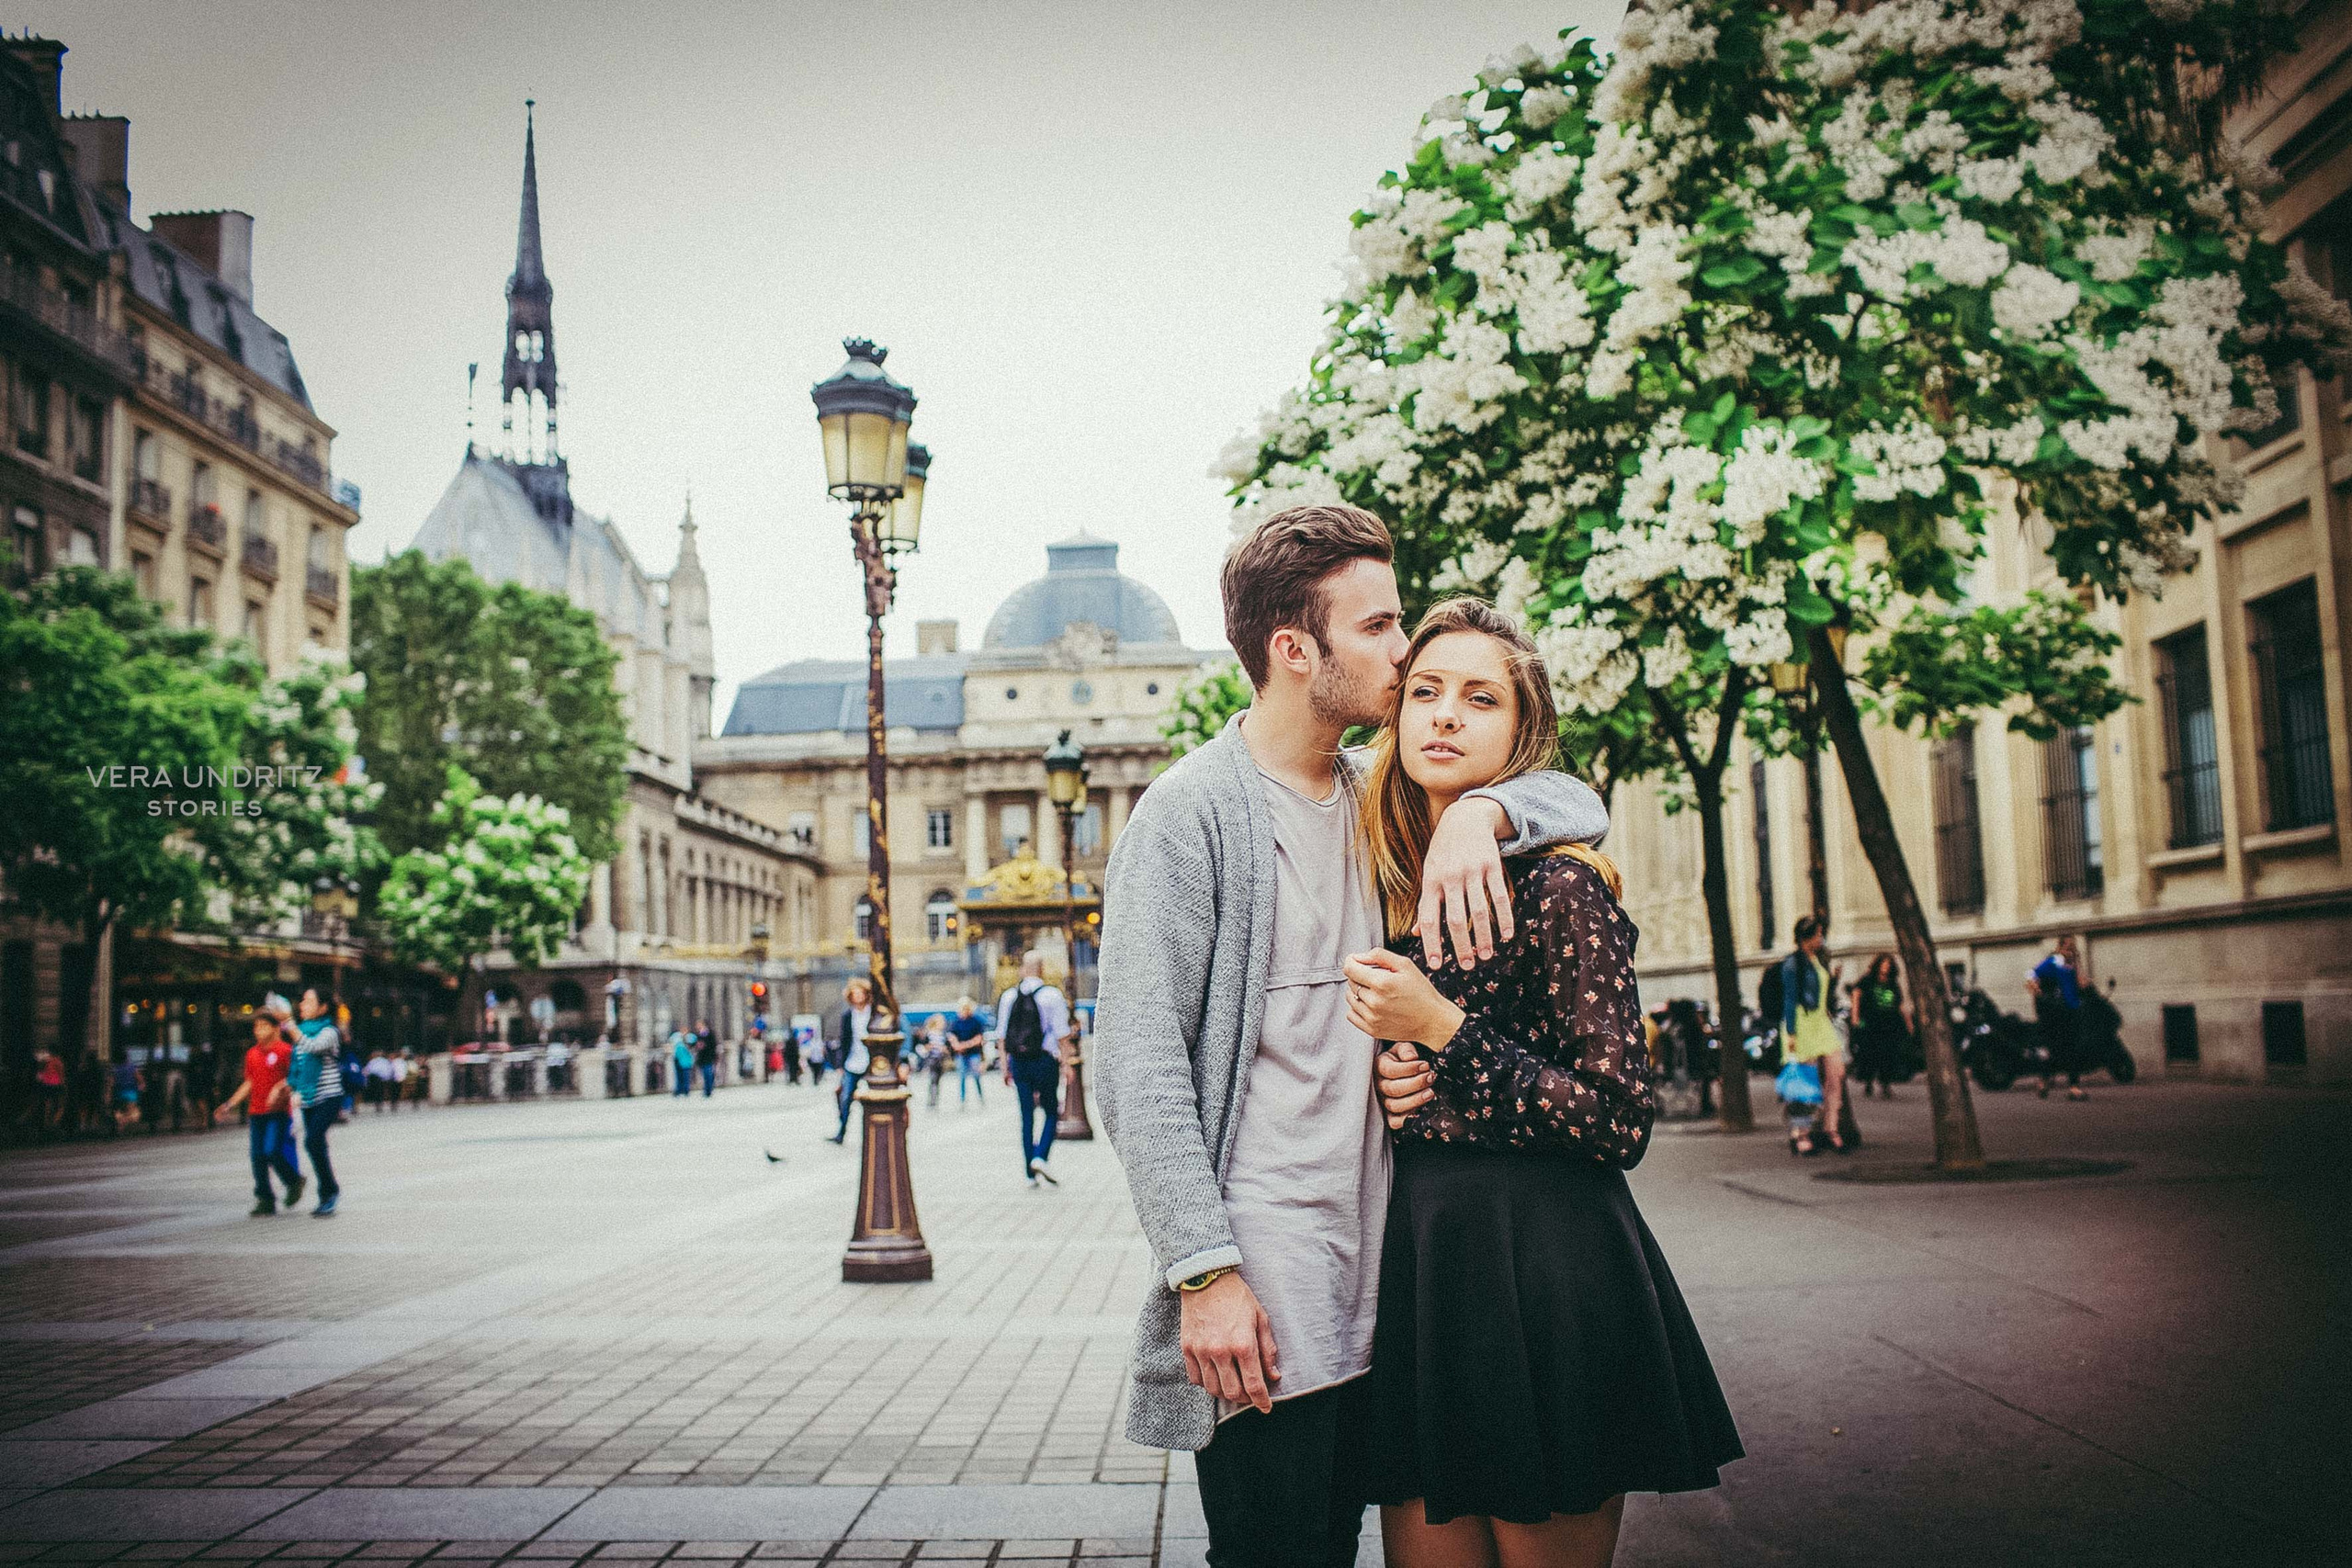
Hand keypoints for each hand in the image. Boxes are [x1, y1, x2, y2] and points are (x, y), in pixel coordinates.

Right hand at [1179, 1269, 1279, 1412]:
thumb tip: (1273, 1375)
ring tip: (1233, 1384)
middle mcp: (1220, 1351)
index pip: (1254, 1385)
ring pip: (1213, 1389)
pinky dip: (1207, 1383)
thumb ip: (1267, 1349)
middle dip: (1245, 1398)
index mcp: (1243, 1344)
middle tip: (1250, 1394)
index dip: (1261, 1401)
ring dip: (1225, 1392)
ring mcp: (1201, 1351)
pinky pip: (1196, 1378)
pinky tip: (1215, 1375)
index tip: (1266, 1407)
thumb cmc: (1236, 1296)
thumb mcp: (1260, 1318)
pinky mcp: (1187, 1348)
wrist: (1206, 1277)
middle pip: (1232, 1392)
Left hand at [1344, 949, 1463, 1049]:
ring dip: (1358, 992)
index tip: (1357, 961)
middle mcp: (1374, 1002)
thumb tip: (1357, 957)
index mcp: (1382, 983)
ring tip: (1376, 992)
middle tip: (1377, 978)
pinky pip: (1351, 1015)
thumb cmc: (1421, 992)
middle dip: (1359, 976)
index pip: (1349, 968)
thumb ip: (1379, 955)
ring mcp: (1372, 1018)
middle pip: (1351, 982)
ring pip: (1350, 998)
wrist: (1432, 1021)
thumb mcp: (1406, 965)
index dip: (1352, 961)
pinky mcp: (1372, 1030)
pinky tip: (1372, 1005)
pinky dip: (1358, 1008)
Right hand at [1376, 1043, 1434, 1128]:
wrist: (1407, 1070)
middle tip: (1431, 1077)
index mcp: (1379, 1066)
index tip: (1426, 1065)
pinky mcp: (1390, 1115)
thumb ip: (1406, 1049)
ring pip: (1394, 1105)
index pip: (1389, 1070)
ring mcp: (1383, 1101)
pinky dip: (1408, 1117)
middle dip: (1415, 1084)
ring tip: (1430, 1092)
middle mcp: (1379, 1085)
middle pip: (1392, 1089)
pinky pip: (1395, 1122)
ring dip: (1415, 1100)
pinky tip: (1422, 1108)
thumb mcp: (1404, 1048)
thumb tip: (1411, 1057)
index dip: (1409, 1069)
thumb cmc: (1405, 1058)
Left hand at [1417, 797, 1514, 968]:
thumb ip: (1425, 903)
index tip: (1436, 965)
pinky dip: (1503, 918)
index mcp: (1431, 881)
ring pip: (1478, 911)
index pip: (1428, 918)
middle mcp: (1450, 877)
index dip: (1431, 943)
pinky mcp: (1492, 866)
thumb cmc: (1443, 851)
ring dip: (1482, 937)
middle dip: (1460, 946)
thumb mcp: (1428, 872)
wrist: (1464, 818)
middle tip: (1466, 967)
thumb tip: (1415, 933)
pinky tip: (1505, 935)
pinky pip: (1499, 897)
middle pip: (1454, 919)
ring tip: (1485, 956)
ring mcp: (1472, 871)